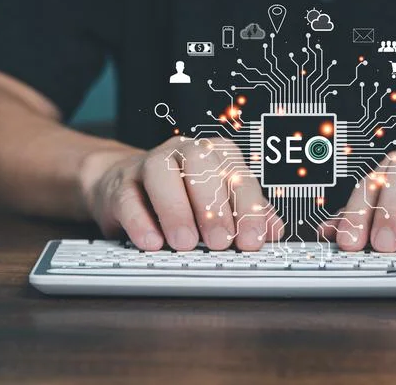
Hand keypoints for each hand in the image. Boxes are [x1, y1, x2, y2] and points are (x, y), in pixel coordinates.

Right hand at [82, 137, 283, 250]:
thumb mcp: (222, 203)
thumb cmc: (185, 196)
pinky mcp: (120, 184)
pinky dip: (140, 222)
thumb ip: (249, 214)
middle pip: (200, 165)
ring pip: (161, 174)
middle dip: (212, 207)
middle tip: (219, 243)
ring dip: (175, 211)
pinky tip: (152, 242)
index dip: (247, 210)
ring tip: (184, 243)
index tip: (251, 240)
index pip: (238, 176)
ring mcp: (149, 164)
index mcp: (217, 155)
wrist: (130, 186)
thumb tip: (275, 232)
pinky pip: (128, 197)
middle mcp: (184, 152)